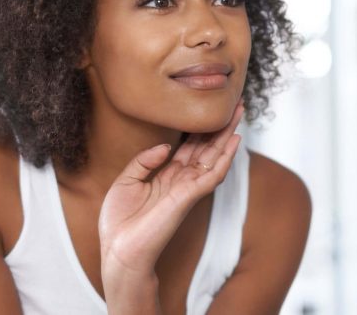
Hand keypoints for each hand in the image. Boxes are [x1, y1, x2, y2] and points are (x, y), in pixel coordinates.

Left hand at [98, 103, 243, 305]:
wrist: (118, 251)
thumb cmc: (119, 223)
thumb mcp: (125, 181)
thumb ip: (144, 160)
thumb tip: (166, 146)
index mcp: (166, 177)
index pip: (190, 148)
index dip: (201, 130)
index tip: (210, 111)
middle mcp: (181, 181)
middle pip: (206, 148)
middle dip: (220, 127)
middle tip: (235, 105)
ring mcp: (188, 189)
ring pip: (214, 157)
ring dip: (228, 135)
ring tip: (238, 113)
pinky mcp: (189, 196)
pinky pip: (213, 174)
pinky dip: (226, 157)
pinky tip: (234, 140)